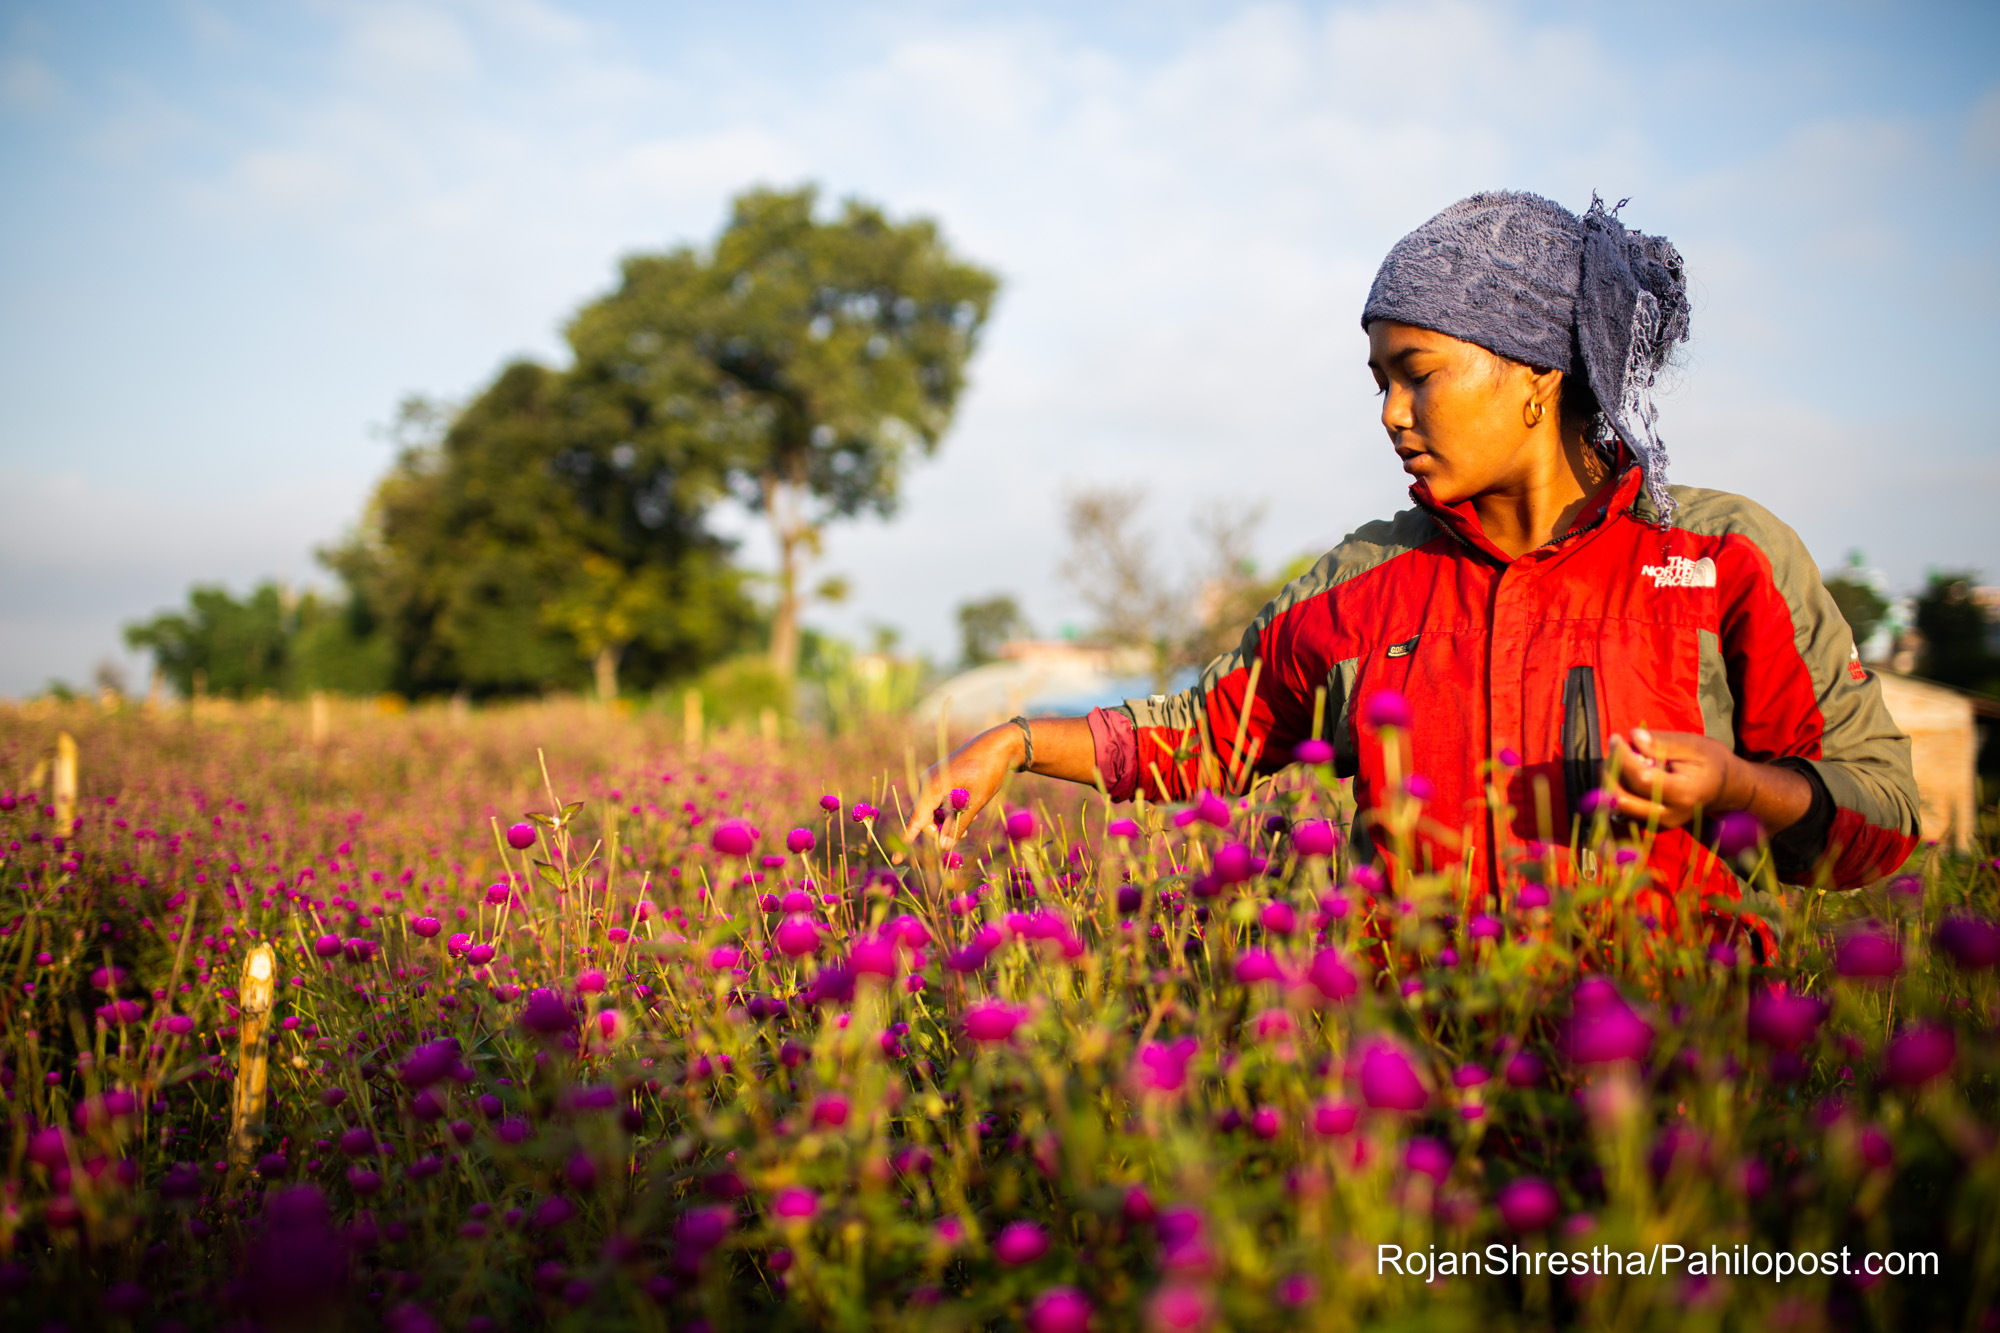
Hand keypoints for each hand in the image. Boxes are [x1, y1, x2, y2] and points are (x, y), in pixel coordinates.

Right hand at [900, 724, 1024, 849]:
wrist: (997, 745)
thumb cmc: (988, 771)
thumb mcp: (975, 802)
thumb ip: (958, 825)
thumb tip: (943, 847)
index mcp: (933, 786)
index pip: (916, 819)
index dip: (907, 840)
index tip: (897, 859)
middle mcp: (927, 782)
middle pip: (924, 818)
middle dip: (940, 830)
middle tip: (964, 835)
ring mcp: (931, 779)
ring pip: (932, 811)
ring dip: (947, 820)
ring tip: (969, 820)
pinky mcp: (939, 778)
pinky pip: (936, 801)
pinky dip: (948, 810)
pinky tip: (965, 808)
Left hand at [1605, 727, 1736, 828]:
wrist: (1726, 789)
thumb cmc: (1712, 762)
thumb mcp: (1694, 745)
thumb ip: (1663, 743)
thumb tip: (1633, 736)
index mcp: (1683, 794)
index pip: (1641, 779)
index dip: (1622, 758)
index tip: (1616, 738)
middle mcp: (1669, 815)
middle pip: (1621, 799)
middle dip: (1609, 772)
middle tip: (1613, 749)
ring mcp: (1659, 824)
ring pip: (1617, 806)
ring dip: (1609, 781)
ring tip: (1618, 759)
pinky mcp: (1652, 824)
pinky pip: (1623, 810)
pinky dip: (1616, 790)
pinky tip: (1624, 773)